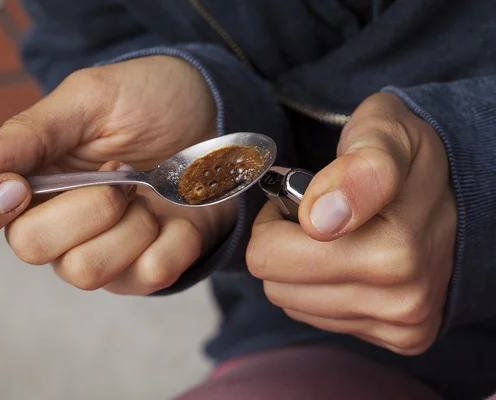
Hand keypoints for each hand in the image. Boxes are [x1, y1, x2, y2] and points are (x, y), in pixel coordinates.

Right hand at [0, 56, 237, 294]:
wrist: (214, 118)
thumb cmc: (145, 102)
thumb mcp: (88, 100)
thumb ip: (29, 135)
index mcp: (20, 183)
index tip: (15, 187)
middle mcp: (49, 226)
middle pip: (31, 247)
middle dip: (86, 205)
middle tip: (120, 172)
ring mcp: (96, 253)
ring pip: (86, 272)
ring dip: (129, 223)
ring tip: (147, 191)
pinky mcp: (142, 270)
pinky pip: (146, 277)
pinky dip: (172, 238)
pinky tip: (178, 214)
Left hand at [246, 92, 456, 354]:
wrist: (458, 193)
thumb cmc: (408, 157)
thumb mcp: (382, 132)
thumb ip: (355, 169)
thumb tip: (319, 219)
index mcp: (393, 249)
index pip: (272, 256)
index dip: (277, 218)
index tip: (305, 199)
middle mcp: (403, 295)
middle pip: (276, 282)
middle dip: (280, 242)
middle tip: (311, 212)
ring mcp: (403, 321)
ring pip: (292, 303)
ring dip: (299, 269)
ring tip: (333, 236)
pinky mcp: (399, 337)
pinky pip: (316, 318)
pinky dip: (320, 289)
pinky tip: (347, 261)